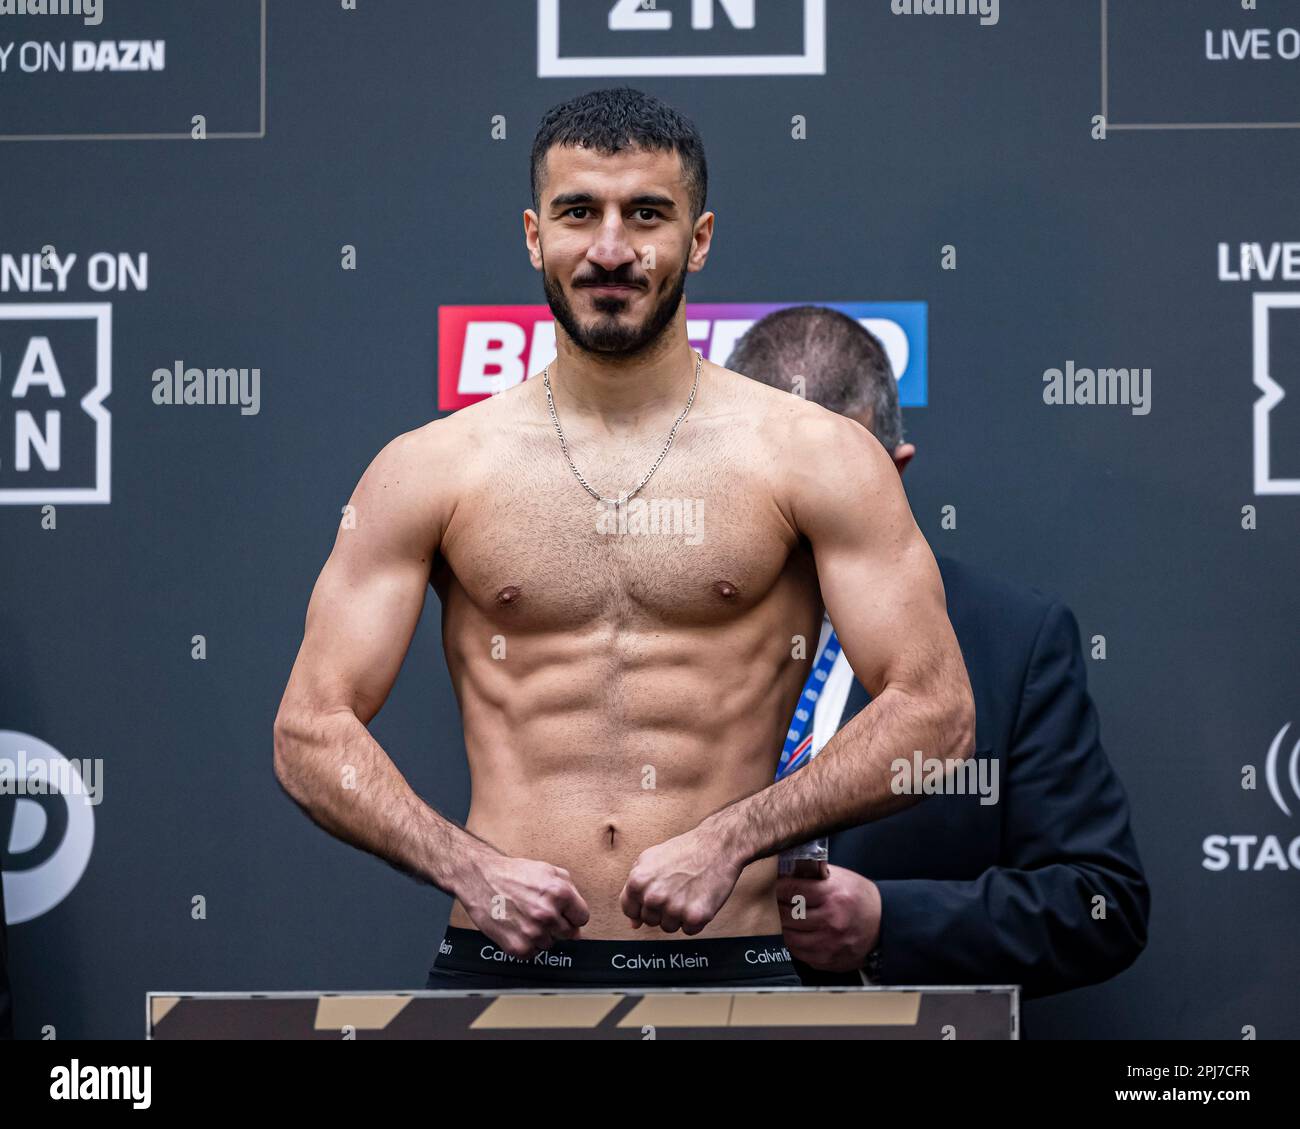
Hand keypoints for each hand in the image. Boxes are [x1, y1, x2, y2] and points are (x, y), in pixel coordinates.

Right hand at [457, 850, 589, 958]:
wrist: (481, 879)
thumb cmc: (511, 874)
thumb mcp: (547, 870)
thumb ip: (568, 888)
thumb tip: (577, 910)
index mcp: (559, 893)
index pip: (582, 918)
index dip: (572, 915)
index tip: (565, 914)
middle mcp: (548, 914)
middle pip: (568, 934)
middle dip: (558, 925)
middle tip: (542, 914)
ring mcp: (533, 932)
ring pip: (550, 944)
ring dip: (542, 935)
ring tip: (527, 918)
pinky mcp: (518, 946)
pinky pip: (533, 953)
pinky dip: (527, 944)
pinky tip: (519, 927)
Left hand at [620, 828, 741, 934]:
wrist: (717, 846)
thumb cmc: (685, 851)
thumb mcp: (649, 859)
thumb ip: (635, 889)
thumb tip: (633, 922)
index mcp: (638, 882)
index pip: (629, 910)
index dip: (642, 905)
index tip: (653, 898)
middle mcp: (654, 897)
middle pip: (650, 921)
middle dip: (661, 909)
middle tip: (676, 890)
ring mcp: (674, 908)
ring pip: (669, 927)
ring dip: (678, 915)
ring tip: (687, 893)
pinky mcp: (695, 916)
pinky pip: (688, 931)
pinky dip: (695, 919)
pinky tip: (698, 899)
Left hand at [775, 863, 879, 970]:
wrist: (883, 923)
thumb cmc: (860, 898)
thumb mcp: (841, 878)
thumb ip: (815, 875)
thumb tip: (789, 872)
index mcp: (833, 896)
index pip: (792, 891)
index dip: (781, 888)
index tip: (779, 887)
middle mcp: (831, 922)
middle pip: (788, 915)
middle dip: (780, 907)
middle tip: (780, 902)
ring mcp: (829, 944)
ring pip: (790, 936)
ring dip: (786, 926)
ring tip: (788, 918)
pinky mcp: (829, 960)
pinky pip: (800, 953)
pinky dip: (795, 943)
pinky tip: (799, 933)